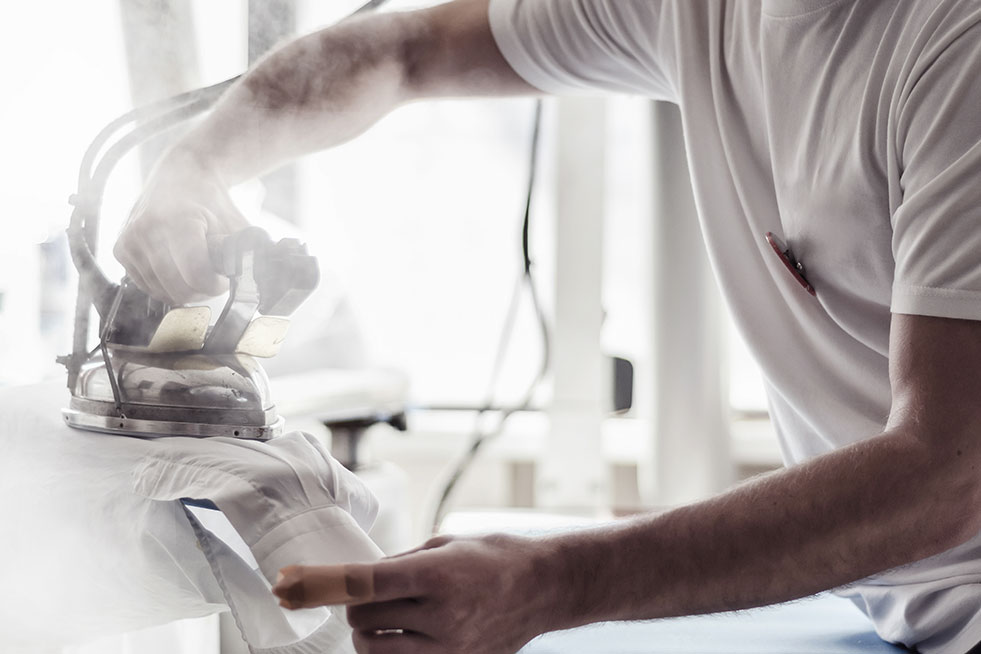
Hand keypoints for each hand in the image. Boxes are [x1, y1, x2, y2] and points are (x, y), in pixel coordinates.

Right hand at [113, 147, 248, 304]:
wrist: (182, 175)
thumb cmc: (212, 203)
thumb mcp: (235, 227)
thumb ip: (240, 257)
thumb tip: (248, 283)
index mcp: (177, 221)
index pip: (197, 275)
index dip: (216, 284)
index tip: (223, 276)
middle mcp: (146, 230)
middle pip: (178, 289)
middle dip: (201, 290)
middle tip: (212, 275)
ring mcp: (129, 241)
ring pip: (162, 292)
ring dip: (184, 289)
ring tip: (194, 266)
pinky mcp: (120, 250)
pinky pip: (147, 286)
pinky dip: (166, 284)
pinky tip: (176, 266)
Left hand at [272, 534, 567, 653]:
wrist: (544, 587)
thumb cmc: (496, 556)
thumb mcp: (445, 543)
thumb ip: (401, 562)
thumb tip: (361, 578)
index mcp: (435, 573)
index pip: (362, 582)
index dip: (322, 583)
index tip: (292, 584)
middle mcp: (439, 613)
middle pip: (362, 619)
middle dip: (356, 607)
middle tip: (370, 595)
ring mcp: (448, 646)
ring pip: (376, 648)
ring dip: (369, 633)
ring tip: (387, 617)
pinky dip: (393, 649)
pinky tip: (404, 634)